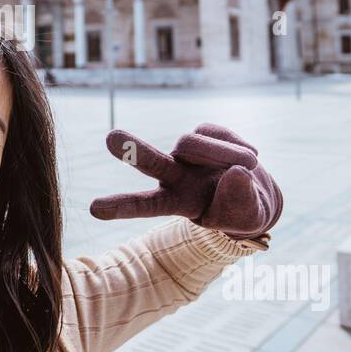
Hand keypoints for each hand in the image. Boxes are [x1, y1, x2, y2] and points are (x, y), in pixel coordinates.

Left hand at [89, 123, 282, 240]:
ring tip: (250, 165)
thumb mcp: (246, 220)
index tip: (94, 209)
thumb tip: (235, 172)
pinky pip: (215, 132)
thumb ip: (240, 204)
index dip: (122, 207)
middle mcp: (173, 175)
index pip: (145, 205)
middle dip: (131, 151)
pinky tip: (250, 157)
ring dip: (226, 154)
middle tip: (110, 138)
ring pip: (194, 143)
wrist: (257, 193)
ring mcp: (186, 152)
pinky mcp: (202, 131)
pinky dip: (238, 145)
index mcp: (175, 202)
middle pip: (149, 162)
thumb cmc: (242, 211)